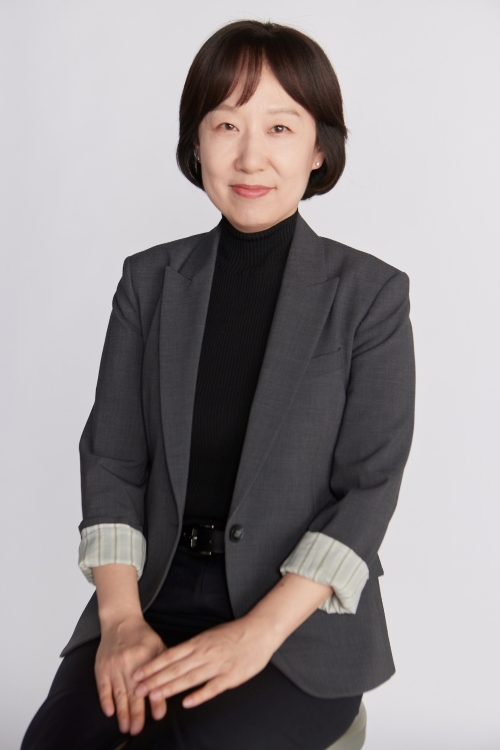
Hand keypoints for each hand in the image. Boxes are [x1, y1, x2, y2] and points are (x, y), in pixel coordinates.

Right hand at [95, 614, 167, 734]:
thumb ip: (164, 667)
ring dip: (122, 712)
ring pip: (119, 693)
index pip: (152, 683)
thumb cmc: (142, 636)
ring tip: (125, 727)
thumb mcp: (158, 646)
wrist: (120, 621)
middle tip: (138, 729)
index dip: (155, 700)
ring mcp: (114, 665)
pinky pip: (102, 687)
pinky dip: (106, 700)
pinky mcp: (101, 667)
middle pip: (134, 692)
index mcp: (146, 657)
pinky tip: (110, 712)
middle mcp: (129, 662)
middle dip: (136, 714)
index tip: (158, 716)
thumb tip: (171, 688)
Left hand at [132, 617, 277, 707]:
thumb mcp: (209, 636)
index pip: (170, 655)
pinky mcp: (231, 677)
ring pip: (190, 679)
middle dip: (155, 679)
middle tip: (138, 689)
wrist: (260, 631)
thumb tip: (173, 658)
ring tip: (155, 696)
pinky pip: (212, 688)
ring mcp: (218, 665)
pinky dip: (199, 695)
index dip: (153, 665)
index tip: (137, 673)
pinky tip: (187, 703)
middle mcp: (205, 653)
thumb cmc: (234, 634)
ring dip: (171, 688)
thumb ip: (192, 648)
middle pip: (176, 669)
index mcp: (198, 642)